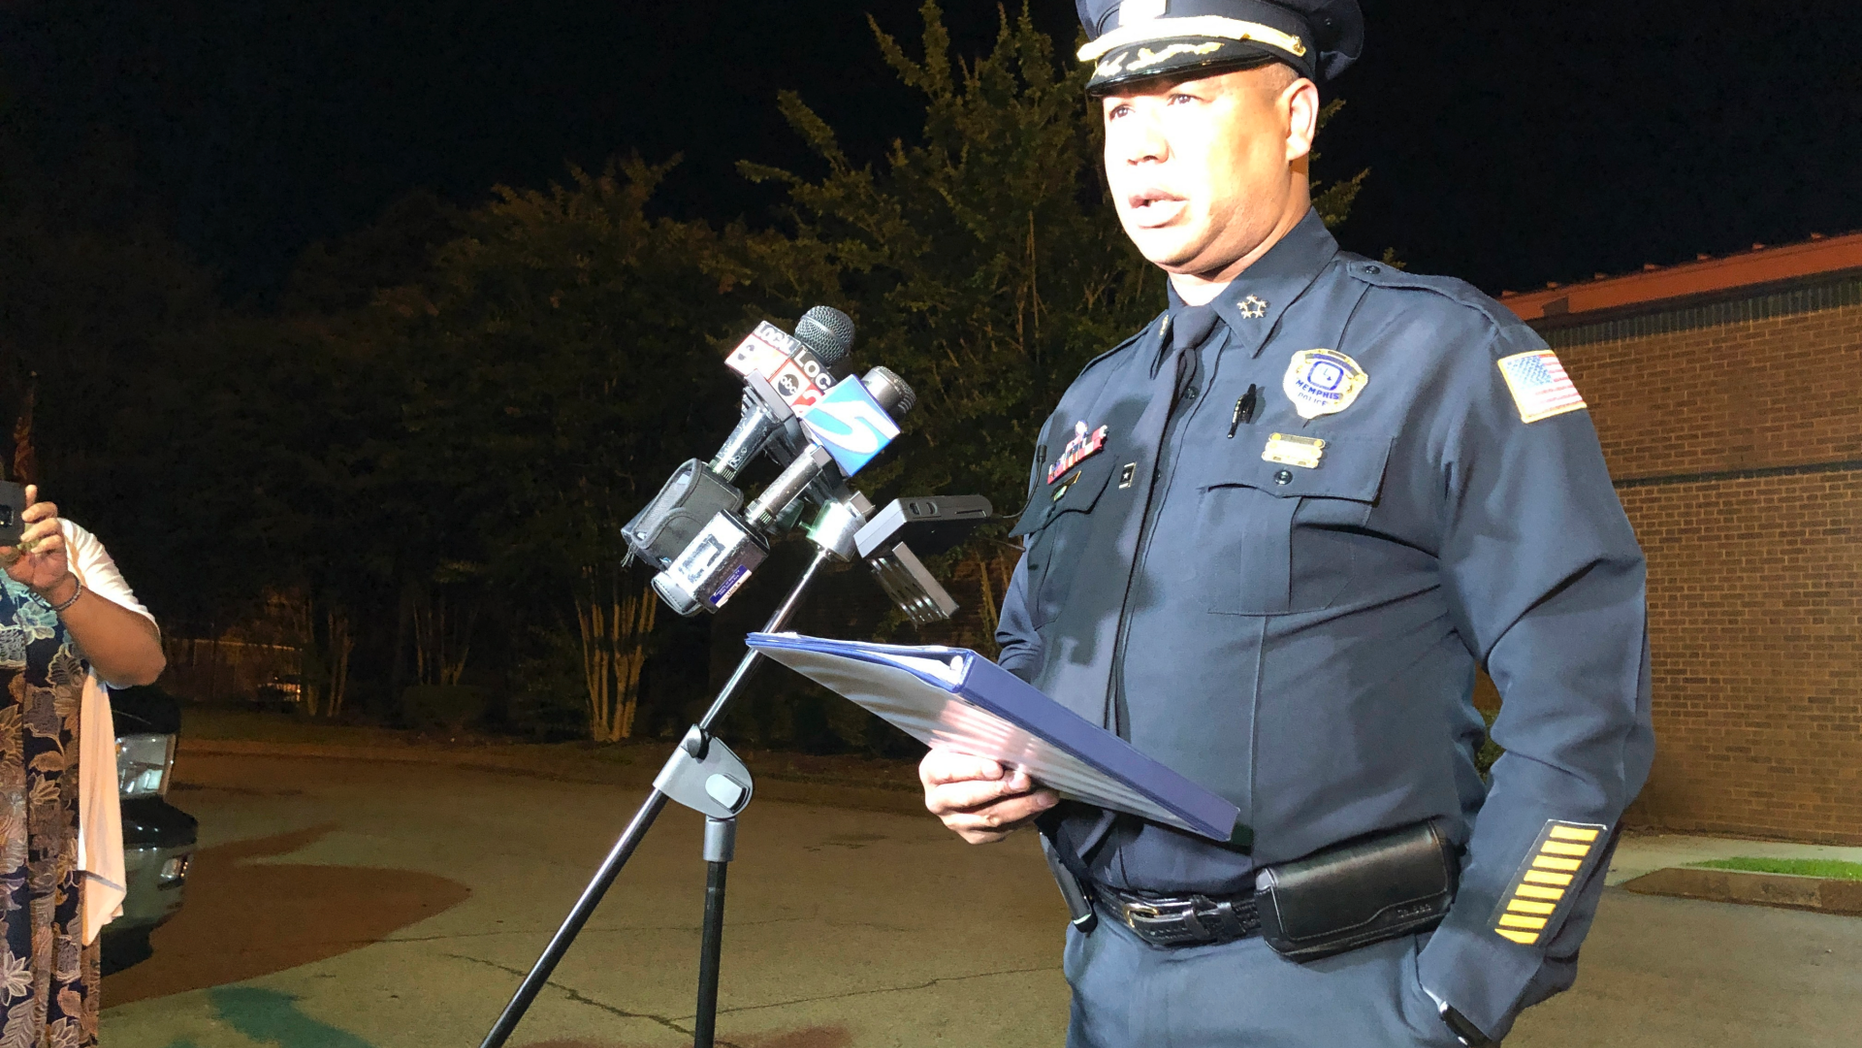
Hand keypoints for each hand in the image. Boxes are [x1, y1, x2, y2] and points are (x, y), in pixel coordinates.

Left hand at [2, 485, 72, 596]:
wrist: (40, 583)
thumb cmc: (24, 567)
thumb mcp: (8, 560)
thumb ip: (4, 553)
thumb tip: (1, 545)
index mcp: (29, 526)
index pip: (30, 507)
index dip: (30, 497)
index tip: (30, 489)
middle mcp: (43, 527)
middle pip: (49, 508)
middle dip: (37, 508)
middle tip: (25, 517)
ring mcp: (53, 536)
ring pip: (53, 522)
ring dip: (38, 529)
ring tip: (25, 538)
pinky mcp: (60, 547)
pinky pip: (56, 540)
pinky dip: (45, 544)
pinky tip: (36, 551)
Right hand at [919, 745, 1058, 844]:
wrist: (969, 774)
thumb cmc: (971, 748)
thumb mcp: (967, 736)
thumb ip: (978, 733)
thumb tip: (1005, 725)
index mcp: (931, 771)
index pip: (949, 771)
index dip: (974, 769)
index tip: (998, 767)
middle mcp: (937, 801)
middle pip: (969, 798)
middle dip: (1000, 789)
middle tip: (1026, 780)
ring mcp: (955, 822)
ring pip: (989, 818)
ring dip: (1021, 806)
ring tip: (1046, 796)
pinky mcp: (974, 836)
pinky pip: (1001, 831)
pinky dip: (1024, 818)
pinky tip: (1041, 805)